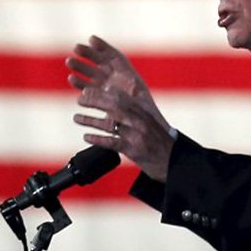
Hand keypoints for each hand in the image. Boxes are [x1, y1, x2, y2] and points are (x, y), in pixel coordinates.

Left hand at [66, 35, 173, 181]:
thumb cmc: (158, 139)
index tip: (87, 89)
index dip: (102, 92)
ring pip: (110, 124)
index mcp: (143, 110)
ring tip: (76, 118)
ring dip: (90, 120)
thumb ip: (132, 108)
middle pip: (113, 106)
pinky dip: (98, 139)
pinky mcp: (134, 150)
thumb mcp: (148, 120)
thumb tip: (111, 94)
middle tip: (79, 99)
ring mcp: (137, 135)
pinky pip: (112, 142)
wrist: (174, 160)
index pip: (120, 96)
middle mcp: (140, 120)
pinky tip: (86, 137)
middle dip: (94, 101)